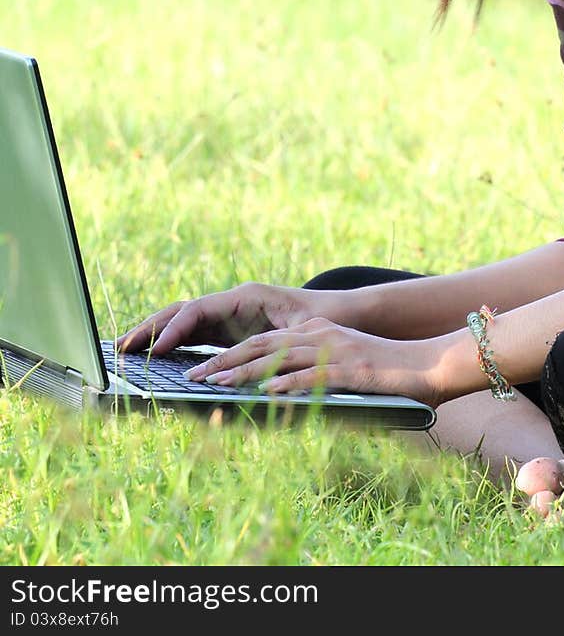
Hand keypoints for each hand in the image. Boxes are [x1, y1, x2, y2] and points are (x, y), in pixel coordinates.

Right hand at [116, 282, 362, 354]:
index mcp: (247, 297)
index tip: (155, 350)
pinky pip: (192, 334)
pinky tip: (151, 358)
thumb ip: (272, 347)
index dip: (174, 329)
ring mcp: (228, 315)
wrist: (343, 315)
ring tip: (124, 351)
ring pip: (183, 321)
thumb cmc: (324, 323)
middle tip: (120, 348)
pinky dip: (170, 343)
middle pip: (182, 311)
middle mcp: (232, 302)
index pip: (199, 309)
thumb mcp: (302, 333)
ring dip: (154, 334)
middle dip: (151, 327)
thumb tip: (242, 366)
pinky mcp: (228, 330)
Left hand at [182, 317, 440, 405]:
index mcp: (318, 333)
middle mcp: (322, 336)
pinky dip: (286, 383)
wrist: (431, 364)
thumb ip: (315, 377)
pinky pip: (313, 376)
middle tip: (193, 377)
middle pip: (263, 345)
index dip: (231, 354)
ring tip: (214, 385)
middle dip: (224, 361)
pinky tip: (265, 393)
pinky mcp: (352, 369)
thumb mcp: (344, 370)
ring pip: (280, 358)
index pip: (265, 341)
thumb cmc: (389, 374)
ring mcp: (336, 350)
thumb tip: (280, 397)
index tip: (202, 369)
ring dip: (244, 371)